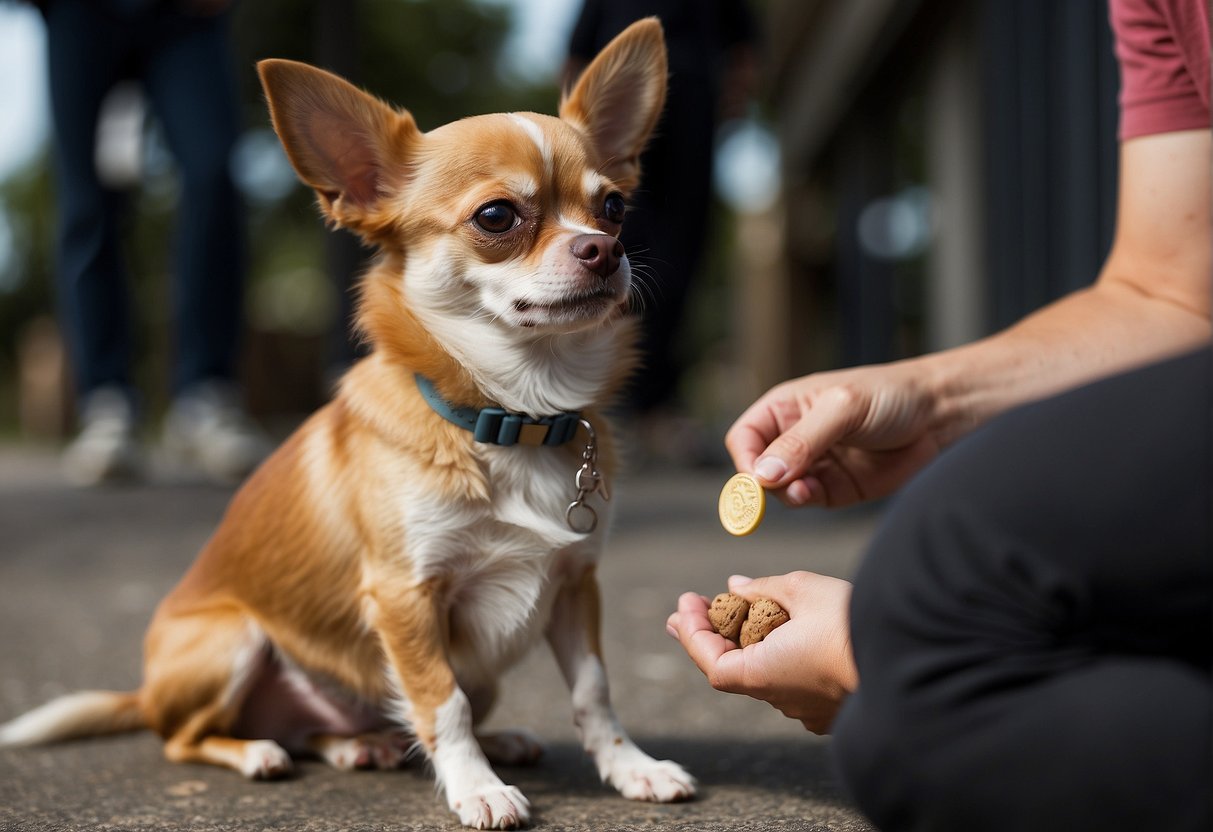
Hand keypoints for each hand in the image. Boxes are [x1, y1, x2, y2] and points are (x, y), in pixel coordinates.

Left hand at [666, 572, 857, 733]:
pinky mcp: (835, 708)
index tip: (685, 604)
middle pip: (735, 669)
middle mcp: (783, 699)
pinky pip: (798, 681)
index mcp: (763, 674)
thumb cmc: (853, 622)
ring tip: (740, 610)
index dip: (692, 632)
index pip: (710, 660)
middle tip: (695, 607)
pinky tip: (786, 632)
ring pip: (768, 674)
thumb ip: (764, 588)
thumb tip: (736, 587)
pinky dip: (782, 655)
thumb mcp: (802, 588)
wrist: (916, 658)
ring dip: (749, 644)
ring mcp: (810, 709)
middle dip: (712, 635)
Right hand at [725, 360, 944, 507]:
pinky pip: (807, 501)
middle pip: (757, 469)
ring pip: (779, 490)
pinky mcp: (834, 488)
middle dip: (763, 483)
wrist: (939, 415)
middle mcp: (793, 438)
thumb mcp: (842, 408)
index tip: (755, 478)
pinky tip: (815, 493)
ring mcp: (813, 465)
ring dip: (786, 495)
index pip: (745, 438)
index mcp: (784, 408)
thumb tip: (763, 474)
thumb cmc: (890, 395)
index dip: (745, 459)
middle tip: (782, 488)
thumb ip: (802, 441)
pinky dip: (805, 501)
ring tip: (805, 490)